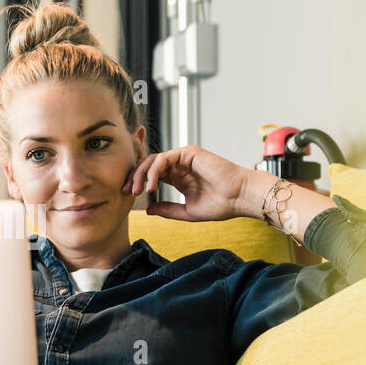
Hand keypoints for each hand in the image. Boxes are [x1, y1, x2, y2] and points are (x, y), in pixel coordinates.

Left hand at [122, 145, 250, 221]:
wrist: (239, 198)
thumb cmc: (221, 205)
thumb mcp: (187, 212)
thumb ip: (167, 209)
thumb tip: (148, 209)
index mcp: (178, 177)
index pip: (151, 176)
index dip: (137, 184)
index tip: (127, 197)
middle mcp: (179, 165)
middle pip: (148, 165)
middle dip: (133, 177)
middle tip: (125, 192)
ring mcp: (184, 157)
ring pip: (152, 160)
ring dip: (141, 175)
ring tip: (136, 191)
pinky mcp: (189, 152)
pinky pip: (163, 159)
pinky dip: (153, 171)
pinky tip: (151, 186)